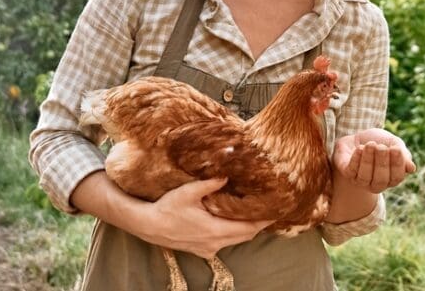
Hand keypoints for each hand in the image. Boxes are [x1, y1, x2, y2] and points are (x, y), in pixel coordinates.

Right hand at [141, 178, 271, 258]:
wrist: (148, 226)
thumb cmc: (167, 208)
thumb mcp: (188, 192)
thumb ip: (209, 183)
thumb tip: (227, 174)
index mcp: (215, 230)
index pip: (248, 228)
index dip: (264, 221)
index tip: (277, 211)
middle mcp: (215, 243)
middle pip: (245, 236)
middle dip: (259, 224)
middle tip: (270, 209)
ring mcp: (208, 249)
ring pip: (236, 240)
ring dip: (246, 229)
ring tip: (255, 213)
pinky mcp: (202, 250)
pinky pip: (224, 243)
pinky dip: (233, 233)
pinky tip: (233, 221)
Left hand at [332, 128, 416, 193]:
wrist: (359, 136)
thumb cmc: (380, 142)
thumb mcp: (394, 144)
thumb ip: (403, 154)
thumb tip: (411, 168)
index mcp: (391, 178)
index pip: (396, 177)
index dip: (397, 164)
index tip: (396, 148)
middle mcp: (376, 183)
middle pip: (381, 179)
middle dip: (382, 162)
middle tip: (381, 147)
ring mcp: (361, 181)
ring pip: (365, 176)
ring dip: (368, 160)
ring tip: (370, 145)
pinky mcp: (347, 173)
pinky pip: (351, 171)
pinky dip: (356, 160)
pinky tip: (360, 148)